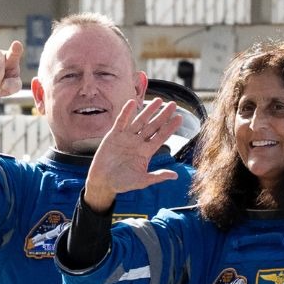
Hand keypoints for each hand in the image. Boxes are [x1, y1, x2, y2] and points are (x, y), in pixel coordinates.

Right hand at [83, 97, 183, 211]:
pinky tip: (132, 103)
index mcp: (145, 152)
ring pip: (140, 121)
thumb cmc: (122, 183)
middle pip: (153, 126)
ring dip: (149, 110)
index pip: (161, 137)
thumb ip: (157, 176)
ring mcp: (126, 137)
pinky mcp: (114, 135)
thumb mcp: (142, 181)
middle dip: (163, 115)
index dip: (170, 128)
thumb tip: (175, 176)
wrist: (103, 181)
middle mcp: (138, 142)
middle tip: (173, 105)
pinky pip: (121, 121)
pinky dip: (126, 112)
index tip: (180, 118)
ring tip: (158, 100)